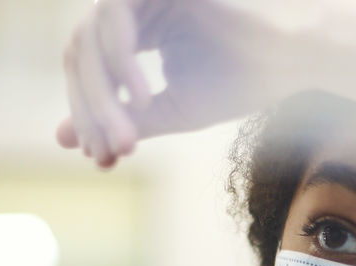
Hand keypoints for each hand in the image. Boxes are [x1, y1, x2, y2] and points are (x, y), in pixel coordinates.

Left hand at [57, 0, 337, 167]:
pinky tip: (143, 95)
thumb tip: (63, 140)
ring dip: (103, 95)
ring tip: (127, 139)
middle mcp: (133, 6)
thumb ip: (120, 119)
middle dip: (90, 110)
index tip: (99, 159)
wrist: (292, 57)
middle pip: (81, 56)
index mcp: (135, 31)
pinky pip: (116, 19)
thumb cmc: (242, 81)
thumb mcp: (173, 109)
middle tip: (105, 153)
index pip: (89, 72)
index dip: (90, 117)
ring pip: (91, 39)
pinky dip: (122, 60)